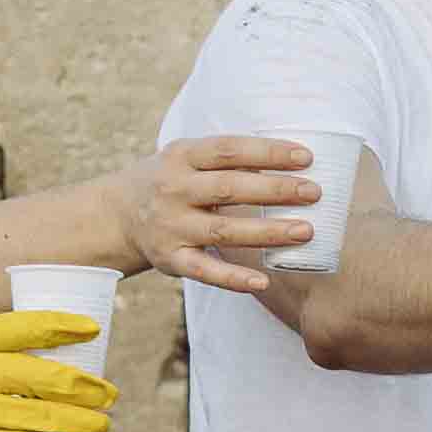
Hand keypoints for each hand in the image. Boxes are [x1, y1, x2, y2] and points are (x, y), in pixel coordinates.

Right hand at [115, 137, 317, 294]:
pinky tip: (263, 282)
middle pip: (230, 189)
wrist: (117, 214)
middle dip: (275, 190)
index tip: (306, 157)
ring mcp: (172, 226)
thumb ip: (228, 159)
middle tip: (314, 193)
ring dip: (267, 232)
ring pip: (223, 231)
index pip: (229, 150)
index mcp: (182, 156)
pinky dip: (233, 279)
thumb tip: (290, 158)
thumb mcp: (188, 158)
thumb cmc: (171, 180)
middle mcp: (174, 190)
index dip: (268, 152)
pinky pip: (205, 272)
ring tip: (305, 232)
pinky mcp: (170, 259)